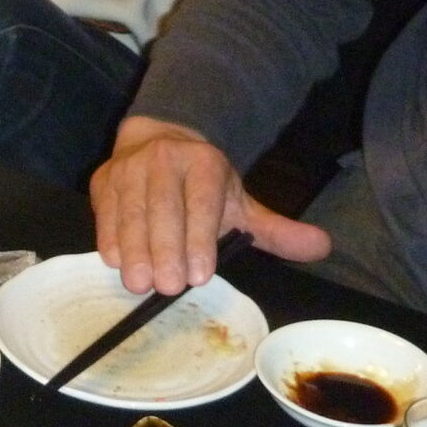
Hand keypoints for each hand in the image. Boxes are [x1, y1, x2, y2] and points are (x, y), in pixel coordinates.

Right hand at [90, 115, 331, 294]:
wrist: (158, 140)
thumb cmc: (202, 186)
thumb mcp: (241, 203)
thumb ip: (276, 230)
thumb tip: (323, 246)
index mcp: (204, 163)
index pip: (201, 200)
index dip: (199, 237)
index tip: (200, 275)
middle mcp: (164, 159)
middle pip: (162, 207)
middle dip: (164, 249)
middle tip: (167, 287)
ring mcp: (129, 167)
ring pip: (130, 210)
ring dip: (133, 248)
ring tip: (138, 282)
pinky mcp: (103, 179)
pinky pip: (105, 211)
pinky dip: (109, 237)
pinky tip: (117, 261)